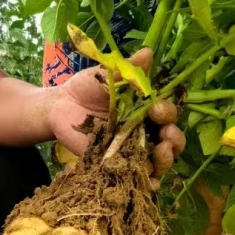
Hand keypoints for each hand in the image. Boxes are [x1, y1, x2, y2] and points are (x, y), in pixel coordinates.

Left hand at [43, 49, 185, 175]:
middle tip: (166, 134)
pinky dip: (148, 182)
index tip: (156, 108)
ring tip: (161, 152)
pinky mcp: (116, 166)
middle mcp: (144, 131)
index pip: (168, 115)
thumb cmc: (86, 88)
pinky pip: (137, 178)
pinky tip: (150, 180)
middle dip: (174, 138)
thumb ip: (128, 69)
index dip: (168, 113)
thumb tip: (147, 53)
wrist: (59, 105)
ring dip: (166, 159)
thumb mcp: (108, 75)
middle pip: (172, 141)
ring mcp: (132, 151)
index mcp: (147, 109)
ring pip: (160, 162)